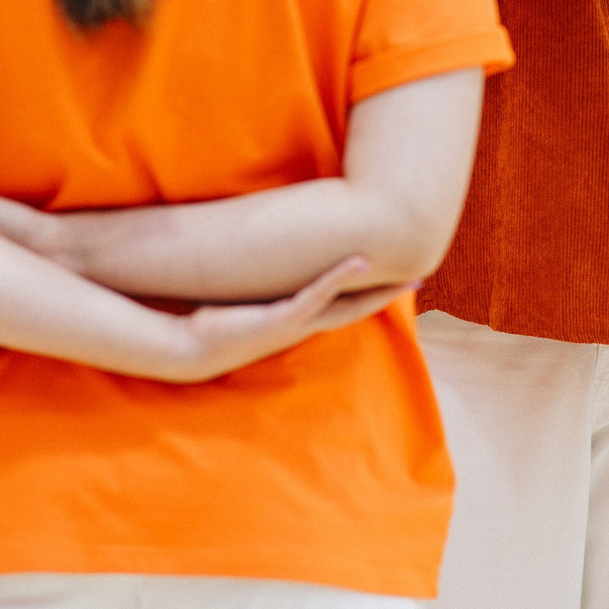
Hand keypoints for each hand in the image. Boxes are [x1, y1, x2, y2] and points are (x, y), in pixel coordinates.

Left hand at [164, 255, 411, 382]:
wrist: (191, 348)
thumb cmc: (213, 325)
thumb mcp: (242, 304)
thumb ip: (257, 291)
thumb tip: (256, 269)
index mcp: (298, 322)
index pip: (341, 306)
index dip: (369, 294)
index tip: (395, 281)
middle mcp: (303, 325)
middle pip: (355, 308)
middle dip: (386, 294)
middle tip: (417, 278)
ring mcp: (296, 322)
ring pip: (345, 303)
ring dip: (374, 289)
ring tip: (403, 275)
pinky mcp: (284, 318)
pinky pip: (318, 294)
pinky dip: (338, 277)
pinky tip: (359, 260)